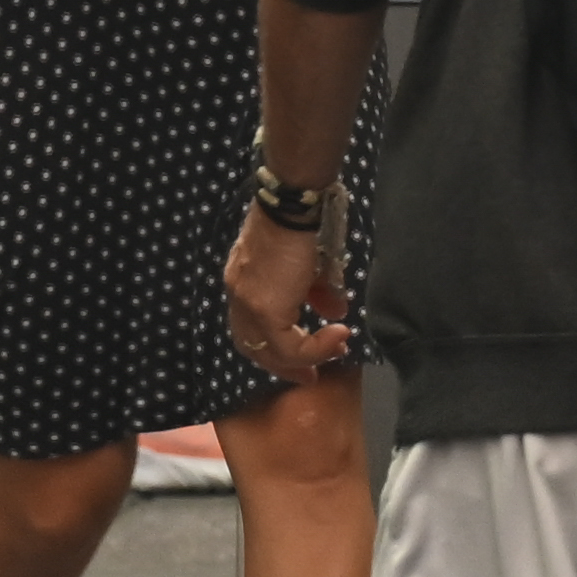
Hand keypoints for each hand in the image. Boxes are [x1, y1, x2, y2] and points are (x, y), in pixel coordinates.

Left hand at [222, 209, 356, 381]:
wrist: (292, 204)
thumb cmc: (301, 221)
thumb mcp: (308, 259)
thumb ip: (317, 288)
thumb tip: (336, 312)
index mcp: (243, 283)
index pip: (250, 326)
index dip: (273, 345)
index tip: (303, 354)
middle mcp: (239, 297)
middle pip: (254, 347)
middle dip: (285, 364)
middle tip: (313, 373)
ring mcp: (249, 305)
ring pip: (271, 351)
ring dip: (304, 357)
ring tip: (334, 352)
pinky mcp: (265, 311)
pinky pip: (289, 345)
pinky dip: (314, 347)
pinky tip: (338, 335)